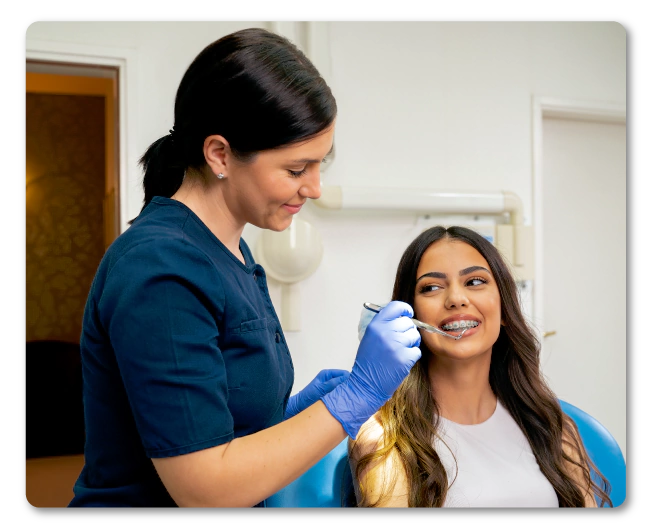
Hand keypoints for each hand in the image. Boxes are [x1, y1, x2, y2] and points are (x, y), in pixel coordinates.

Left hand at [284, 369, 349, 419]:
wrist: (300, 407)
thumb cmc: (308, 396)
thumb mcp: (320, 389)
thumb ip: (332, 383)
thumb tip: (345, 378)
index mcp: (327, 374)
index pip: (344, 373)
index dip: (350, 379)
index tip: (356, 386)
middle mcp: (330, 379)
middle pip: (345, 380)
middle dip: (350, 386)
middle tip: (355, 393)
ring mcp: (331, 387)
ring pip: (343, 388)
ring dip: (347, 392)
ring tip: (351, 398)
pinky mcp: (331, 394)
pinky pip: (340, 394)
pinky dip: (343, 397)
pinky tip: (346, 401)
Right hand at [322, 301, 421, 438]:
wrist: (366, 384)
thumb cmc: (369, 362)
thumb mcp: (371, 337)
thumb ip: (384, 324)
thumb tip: (403, 316)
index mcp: (376, 325)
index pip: (396, 306)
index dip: (405, 310)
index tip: (408, 314)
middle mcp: (385, 332)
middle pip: (408, 322)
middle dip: (408, 331)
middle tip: (401, 341)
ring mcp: (396, 345)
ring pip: (415, 336)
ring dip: (411, 344)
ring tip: (400, 351)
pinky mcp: (404, 358)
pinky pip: (417, 351)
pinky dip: (412, 356)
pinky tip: (402, 361)